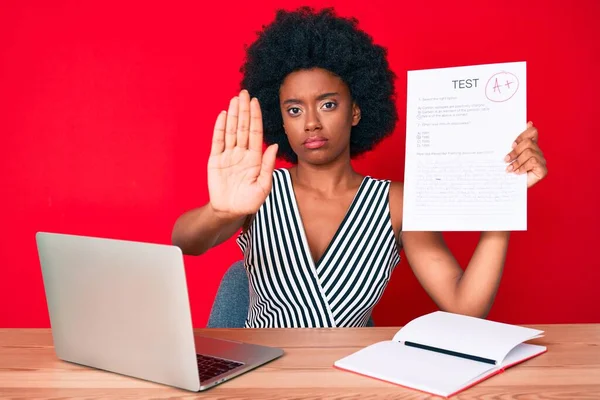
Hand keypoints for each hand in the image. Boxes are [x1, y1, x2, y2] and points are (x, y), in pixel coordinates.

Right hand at [207, 89, 277, 218]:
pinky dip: (219, 128)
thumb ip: (268, 165)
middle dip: (244, 110)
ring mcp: (228, 155)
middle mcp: (242, 153)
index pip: (255, 133)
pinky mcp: (215, 160)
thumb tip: (273, 146)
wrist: (230, 212)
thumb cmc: (249, 201)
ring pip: (231, 131)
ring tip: (234, 99)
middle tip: (244, 93)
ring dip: (232, 115)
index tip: (256, 102)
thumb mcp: (263, 186)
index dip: (255, 117)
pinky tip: (222, 115)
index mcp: (255, 158)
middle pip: (242, 127)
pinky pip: (217, 141)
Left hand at [504, 121, 547, 188]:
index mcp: (530, 145)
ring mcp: (541, 160)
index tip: (512, 144)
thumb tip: (522, 126)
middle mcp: (537, 151)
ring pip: (529, 152)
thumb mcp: (509, 157)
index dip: (523, 135)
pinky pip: (532, 162)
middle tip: (505, 159)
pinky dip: (522, 167)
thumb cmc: (511, 172)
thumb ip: (512, 145)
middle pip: (528, 142)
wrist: (513, 189)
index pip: (533, 132)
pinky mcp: (543, 169)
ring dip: (517, 161)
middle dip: (515, 151)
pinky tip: (517, 172)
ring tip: (509, 169)